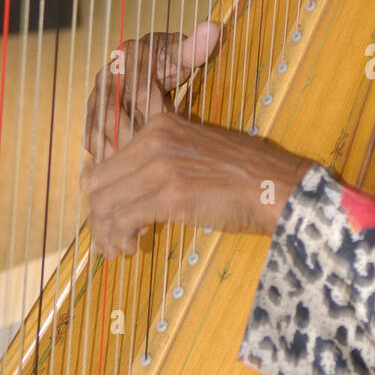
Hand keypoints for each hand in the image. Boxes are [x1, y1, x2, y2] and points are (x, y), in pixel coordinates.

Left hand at [82, 113, 311, 258]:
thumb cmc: (248, 176)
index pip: (106, 161)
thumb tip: (137, 191)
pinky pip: (123, 220)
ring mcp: (160, 165)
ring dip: (106, 233)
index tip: (111, 216)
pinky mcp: (170, 194)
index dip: (102, 195)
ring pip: (104, 203)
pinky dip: (120, 239)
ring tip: (119, 249)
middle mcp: (154, 139)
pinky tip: (131, 248)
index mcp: (159, 125)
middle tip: (109, 239)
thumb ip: (165, 159)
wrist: (278, 186)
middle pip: (96, 183)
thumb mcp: (199, 150)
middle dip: (97, 217)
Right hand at [83, 20, 220, 161]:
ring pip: (97, 132)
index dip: (152, 111)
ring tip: (136, 175)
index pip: (137, 88)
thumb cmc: (172, 58)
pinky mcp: (92, 119)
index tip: (167, 130)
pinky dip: (107, 159)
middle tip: (150, 163)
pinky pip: (93, 141)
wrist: (151, 63)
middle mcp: (106, 77)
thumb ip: (196, 47)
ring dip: (115, 154)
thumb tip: (214, 29)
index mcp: (129, 57)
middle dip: (129, 141)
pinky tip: (124, 176)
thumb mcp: (185, 52)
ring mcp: (96, 99)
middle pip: (110, 116)